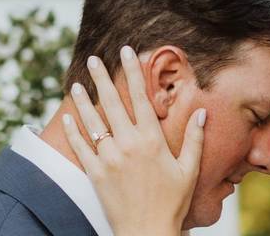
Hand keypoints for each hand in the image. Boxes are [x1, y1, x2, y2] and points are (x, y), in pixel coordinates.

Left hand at [63, 46, 205, 235]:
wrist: (147, 232)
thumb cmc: (172, 202)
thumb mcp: (189, 169)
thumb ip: (195, 139)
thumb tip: (202, 112)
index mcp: (152, 140)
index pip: (141, 96)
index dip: (133, 71)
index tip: (127, 51)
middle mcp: (128, 144)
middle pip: (112, 102)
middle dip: (102, 78)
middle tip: (93, 60)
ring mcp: (109, 158)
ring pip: (93, 122)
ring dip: (83, 100)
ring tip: (76, 84)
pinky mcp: (95, 174)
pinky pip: (80, 147)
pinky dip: (73, 131)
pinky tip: (68, 117)